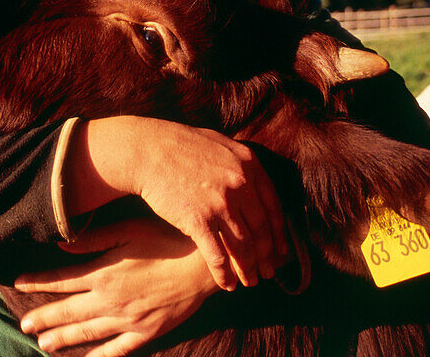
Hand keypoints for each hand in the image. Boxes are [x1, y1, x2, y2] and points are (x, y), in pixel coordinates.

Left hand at [13, 218, 218, 355]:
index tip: (18, 283)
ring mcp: (127, 320)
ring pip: (87, 333)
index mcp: (103, 272)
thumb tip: (61, 243)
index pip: (61, 279)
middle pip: (68, 311)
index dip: (37, 282)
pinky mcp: (146, 333)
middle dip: (43, 318)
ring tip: (43, 345)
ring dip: (63, 339)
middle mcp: (110, 300)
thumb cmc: (168, 240)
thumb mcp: (129, 230)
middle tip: (23, 325)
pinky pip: (117, 350)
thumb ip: (94, 239)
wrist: (204, 266)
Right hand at [75, 117, 288, 290]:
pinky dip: (224, 274)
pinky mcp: (199, 220)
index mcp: (249, 165)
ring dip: (249, 270)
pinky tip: (227, 285)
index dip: (279, 233)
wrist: (147, 150)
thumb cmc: (180, 145)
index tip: (282, 250)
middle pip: (262, 230)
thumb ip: (241, 163)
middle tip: (269, 272)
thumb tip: (255, 180)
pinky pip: (217, 255)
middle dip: (267, 256)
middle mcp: (240, 184)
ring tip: (250, 282)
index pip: (274, 207)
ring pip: (244, 247)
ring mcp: (221, 203)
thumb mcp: (220, 144)